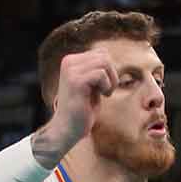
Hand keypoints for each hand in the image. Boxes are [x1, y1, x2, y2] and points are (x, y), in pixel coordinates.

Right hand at [33, 49, 117, 166]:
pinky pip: (101, 74)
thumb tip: (113, 60)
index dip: (110, 70)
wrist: (67, 128)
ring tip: (105, 93)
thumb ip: (98, 70)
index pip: (101, 53)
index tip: (104, 86)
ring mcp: (71, 70)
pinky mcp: (76, 81)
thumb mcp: (91, 85)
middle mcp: (68, 62)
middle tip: (108, 91)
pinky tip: (102, 96)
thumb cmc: (82, 109)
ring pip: (104, 62)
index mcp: (71, 61)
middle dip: (113, 74)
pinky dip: (107, 86)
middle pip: (104, 55)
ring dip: (111, 80)